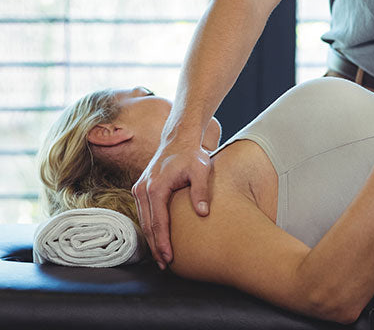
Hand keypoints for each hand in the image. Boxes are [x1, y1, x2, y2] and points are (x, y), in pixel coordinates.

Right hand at [132, 133, 211, 269]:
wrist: (179, 139)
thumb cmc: (192, 154)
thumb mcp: (201, 170)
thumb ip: (201, 191)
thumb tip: (203, 213)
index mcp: (156, 187)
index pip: (158, 222)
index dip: (163, 243)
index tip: (168, 258)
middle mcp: (143, 189)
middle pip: (147, 226)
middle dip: (155, 247)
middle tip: (164, 265)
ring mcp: (139, 189)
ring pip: (143, 221)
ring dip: (151, 240)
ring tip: (160, 258)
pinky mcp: (141, 189)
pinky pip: (144, 213)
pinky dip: (149, 227)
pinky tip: (157, 239)